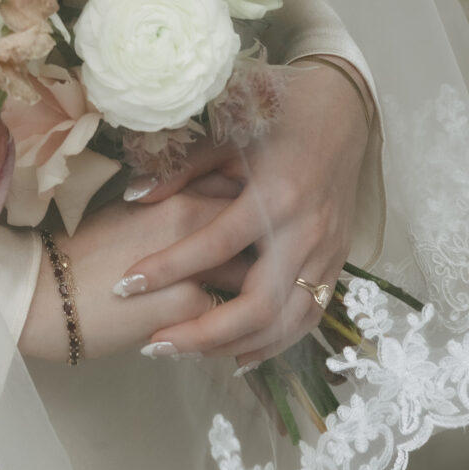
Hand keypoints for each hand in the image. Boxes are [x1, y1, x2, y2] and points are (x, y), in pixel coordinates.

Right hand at [19, 175, 251, 361]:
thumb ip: (175, 209)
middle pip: (258, 230)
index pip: (241, 192)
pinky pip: (234, 316)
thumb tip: (206, 216)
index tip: (260, 224)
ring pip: (254, 274)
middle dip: (270, 248)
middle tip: (271, 264)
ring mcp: (198, 264)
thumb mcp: (132, 215)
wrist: (45, 293)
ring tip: (258, 302)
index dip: (256, 210)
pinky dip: (238, 325)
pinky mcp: (192, 307)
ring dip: (260, 289)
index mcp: (178, 193)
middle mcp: (195, 221)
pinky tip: (234, 335)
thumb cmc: (80, 252)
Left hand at [106, 62, 371, 368]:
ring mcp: (327, 253)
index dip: (168, 268)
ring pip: (285, 323)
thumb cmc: (279, 118)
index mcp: (276, 194)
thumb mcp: (227, 135)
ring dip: (235, 346)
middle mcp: (305, 231)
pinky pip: (308, 318)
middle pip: (257, 305)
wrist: (342, 114)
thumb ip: (182, 170)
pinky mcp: (337, 263)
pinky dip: (274, 342)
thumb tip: (134, 196)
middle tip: (156, 344)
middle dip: (203, 332)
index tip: (126, 284)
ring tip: (187, 352)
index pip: (215, 244)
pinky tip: (239, 355)